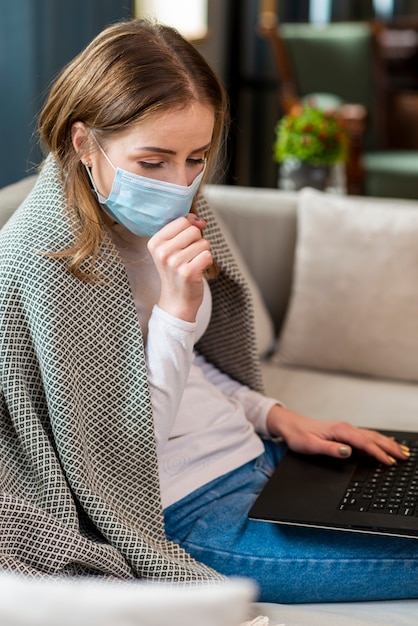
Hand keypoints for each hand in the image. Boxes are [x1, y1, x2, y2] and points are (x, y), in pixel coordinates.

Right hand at [147, 214, 212, 321]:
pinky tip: (198, 271)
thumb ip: (185, 229)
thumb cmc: (177, 272)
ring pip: (203, 243)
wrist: (177, 300)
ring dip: (202, 253)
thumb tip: (200, 220)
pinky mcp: (188, 272)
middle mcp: (163, 252)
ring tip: (192, 264)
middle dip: (197, 242)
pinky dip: (207, 262)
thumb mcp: (173, 248)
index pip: (182, 221)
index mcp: (155, 242)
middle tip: (188, 257)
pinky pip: (208, 255)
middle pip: (194, 230)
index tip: (184, 244)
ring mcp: (175, 262)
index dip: (189, 230)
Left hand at [266, 405, 409, 464]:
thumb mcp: (311, 445)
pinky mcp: (344, 432)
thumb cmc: (298, 435)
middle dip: (390, 447)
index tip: (389, 462)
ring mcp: (345, 429)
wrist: (290, 425)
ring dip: (387, 443)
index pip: (364, 443)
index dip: (378, 453)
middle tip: (405, 456)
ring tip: (401, 451)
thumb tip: (348, 451)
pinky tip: (383, 444)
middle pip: (373, 438)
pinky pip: (366, 436)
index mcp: (340, 431)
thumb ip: (330, 449)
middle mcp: (345, 428)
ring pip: (371, 436)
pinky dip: (378, 440)